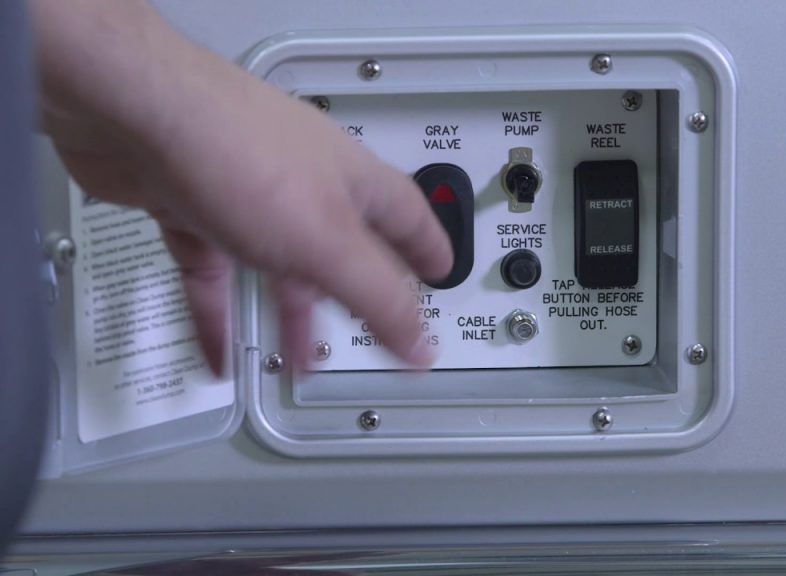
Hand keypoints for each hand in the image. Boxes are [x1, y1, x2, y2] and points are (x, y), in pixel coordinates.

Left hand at [32, 0, 452, 372]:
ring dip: (287, 316)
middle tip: (372, 330)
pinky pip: (215, 274)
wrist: (134, 117)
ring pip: (277, 267)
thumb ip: (379, 297)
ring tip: (295, 361)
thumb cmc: (240, 157)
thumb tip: (424, 344)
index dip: (429, 249)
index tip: (441, 275)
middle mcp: (305, 186)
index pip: (408, 219)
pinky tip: (221, 353)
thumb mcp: (328, 243)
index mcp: (353, 184)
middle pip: (343, 251)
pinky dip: (219, 314)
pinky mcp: (193, 207)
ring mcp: (247, 197)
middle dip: (356, 297)